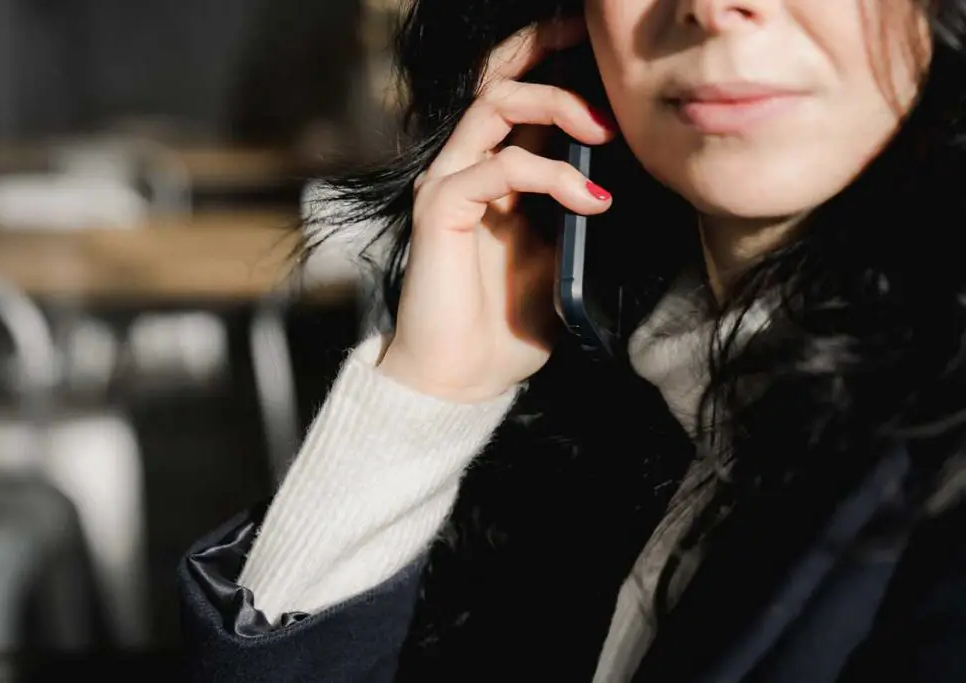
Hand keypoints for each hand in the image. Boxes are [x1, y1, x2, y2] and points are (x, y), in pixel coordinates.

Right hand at [379, 16, 616, 401]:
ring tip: (605, 133)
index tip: (605, 52)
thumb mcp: (561, 257)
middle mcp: (466, 166)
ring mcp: (448, 183)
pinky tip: (591, 202)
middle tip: (599, 50)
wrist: (461, 378)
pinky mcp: (440, 210)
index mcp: (495, 173)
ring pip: (496, 104)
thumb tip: (626, 177)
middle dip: (548, 49)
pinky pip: (498, 167)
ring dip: (557, 104)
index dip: (555, 60)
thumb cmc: (506, 324)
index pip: (519, 94)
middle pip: (499, 77)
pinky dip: (551, 176)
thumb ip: (576, 212)